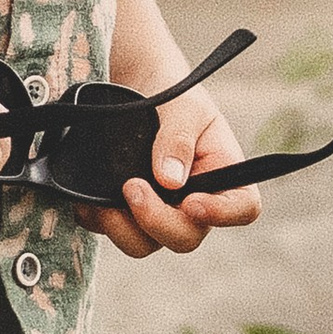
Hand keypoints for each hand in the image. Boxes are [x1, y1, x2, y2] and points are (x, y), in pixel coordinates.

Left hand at [82, 95, 262, 260]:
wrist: (141, 90)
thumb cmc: (175, 98)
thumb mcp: (184, 107)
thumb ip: (178, 140)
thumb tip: (169, 180)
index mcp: (225, 177)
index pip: (242, 208)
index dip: (222, 215)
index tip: (192, 203)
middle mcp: (195, 203)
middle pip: (186, 237)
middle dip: (157, 221)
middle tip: (132, 187)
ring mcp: (161, 214)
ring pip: (146, 244)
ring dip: (123, 228)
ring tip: (106, 199)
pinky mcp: (129, 216)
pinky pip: (113, 233)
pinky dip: (98, 221)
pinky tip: (90, 202)